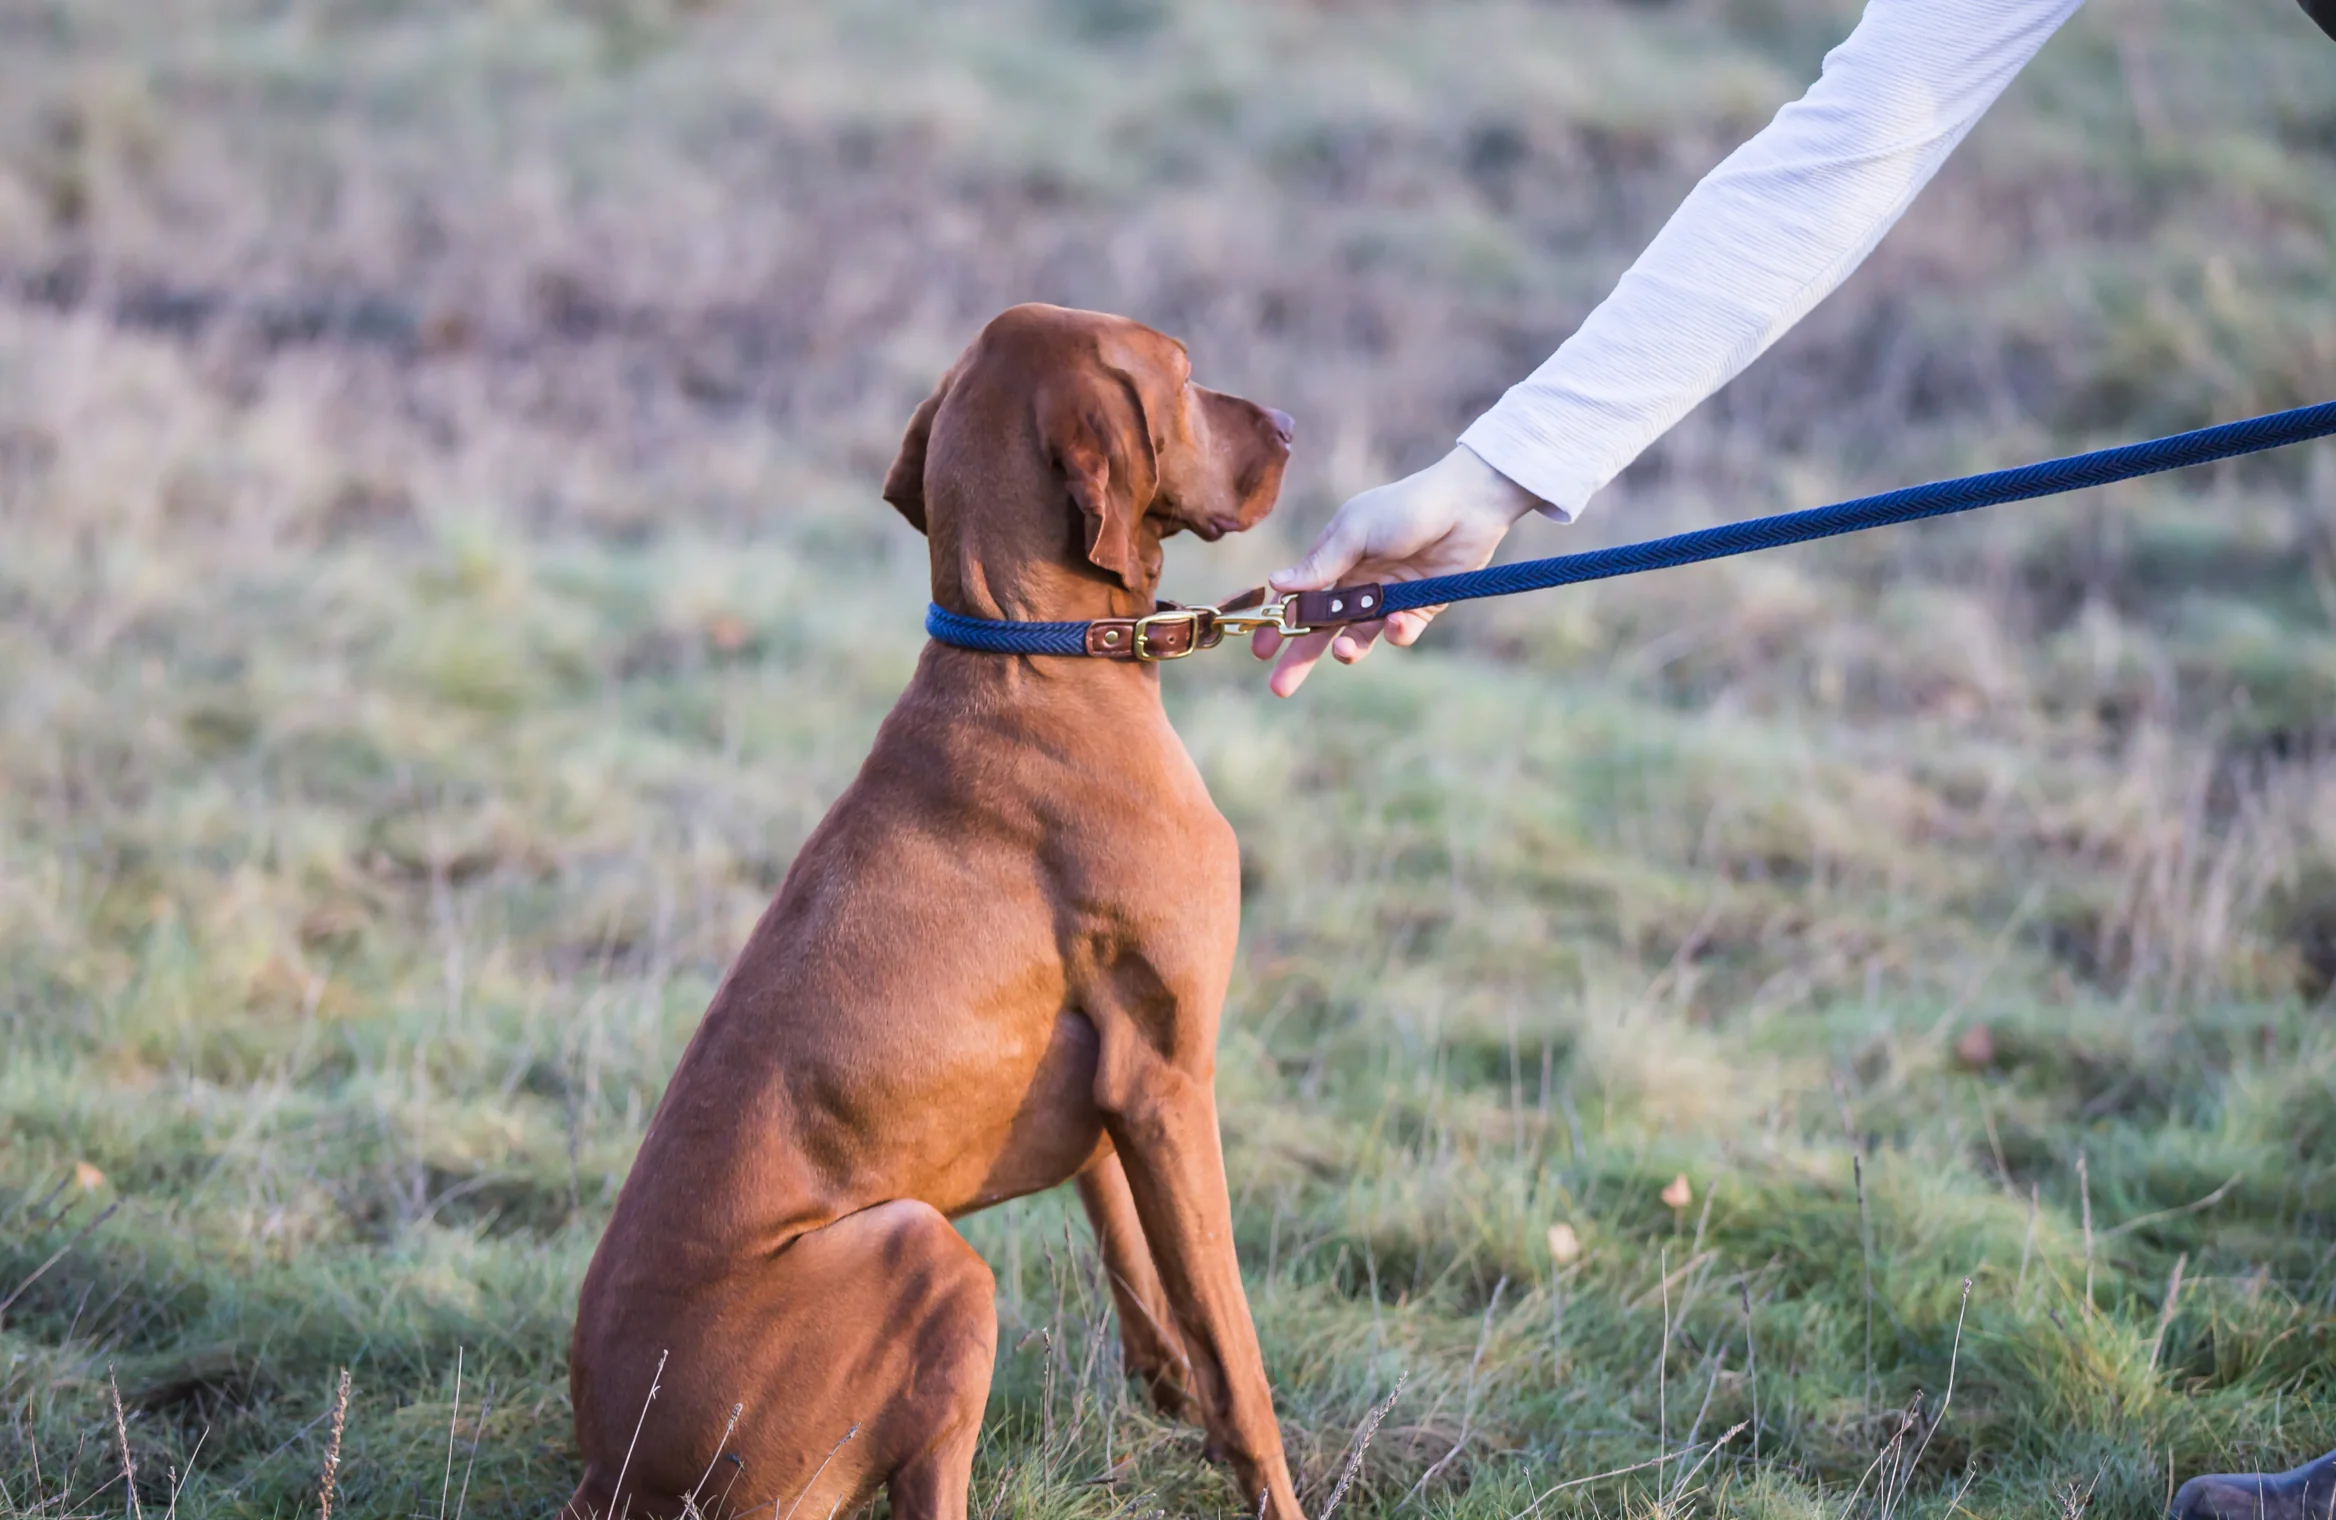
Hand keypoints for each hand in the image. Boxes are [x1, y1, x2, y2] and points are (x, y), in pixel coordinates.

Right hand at [1253, 446, 1542, 696]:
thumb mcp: (1355, 530)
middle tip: (1280, 687)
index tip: (1260, 650)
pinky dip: (1395, 633)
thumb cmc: (1405, 508)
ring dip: (1348, 650)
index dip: (1278, 624)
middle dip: (1300, 657)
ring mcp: (1387, 598)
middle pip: (1321, 628)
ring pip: (1358, 636)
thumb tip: (1274, 584)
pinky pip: (1399, 633)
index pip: (1298, 598)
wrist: (1466, 506)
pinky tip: (1397, 623)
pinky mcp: (1420, 609)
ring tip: (1344, 655)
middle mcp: (1357, 582)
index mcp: (1334, 559)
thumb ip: (1320, 563)